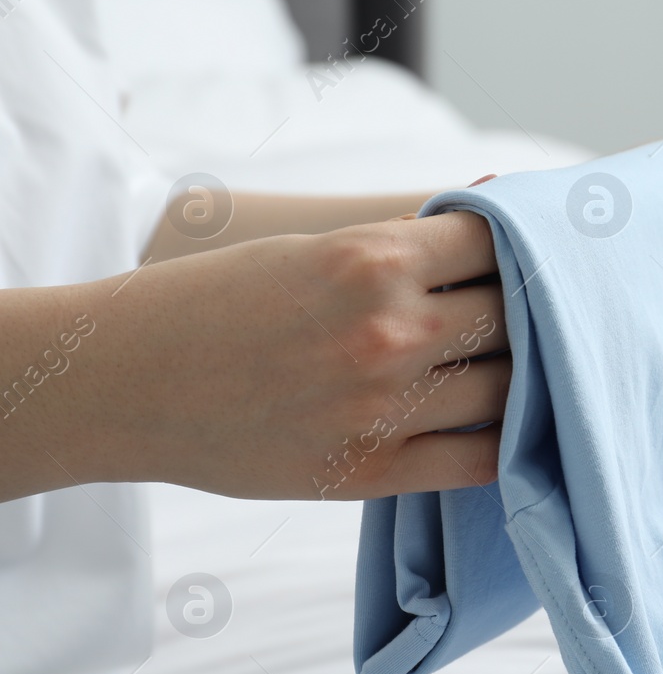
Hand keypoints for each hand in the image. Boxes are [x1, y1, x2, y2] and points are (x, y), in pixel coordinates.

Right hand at [52, 209, 508, 500]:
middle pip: (515, 316)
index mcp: (371, 257)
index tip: (518, 258)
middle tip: (531, 316)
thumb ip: (407, 241)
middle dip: (527, 313)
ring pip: (509, 389)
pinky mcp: (369, 470)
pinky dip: (504, 440)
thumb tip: (499, 203)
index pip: (498, 243)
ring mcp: (382, 406)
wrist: (120, 382)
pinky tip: (503, 425)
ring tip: (519, 368)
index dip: (517, 249)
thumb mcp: (309, 249)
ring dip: (520, 376)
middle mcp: (386, 329)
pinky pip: (480, 460)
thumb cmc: (216, 302)